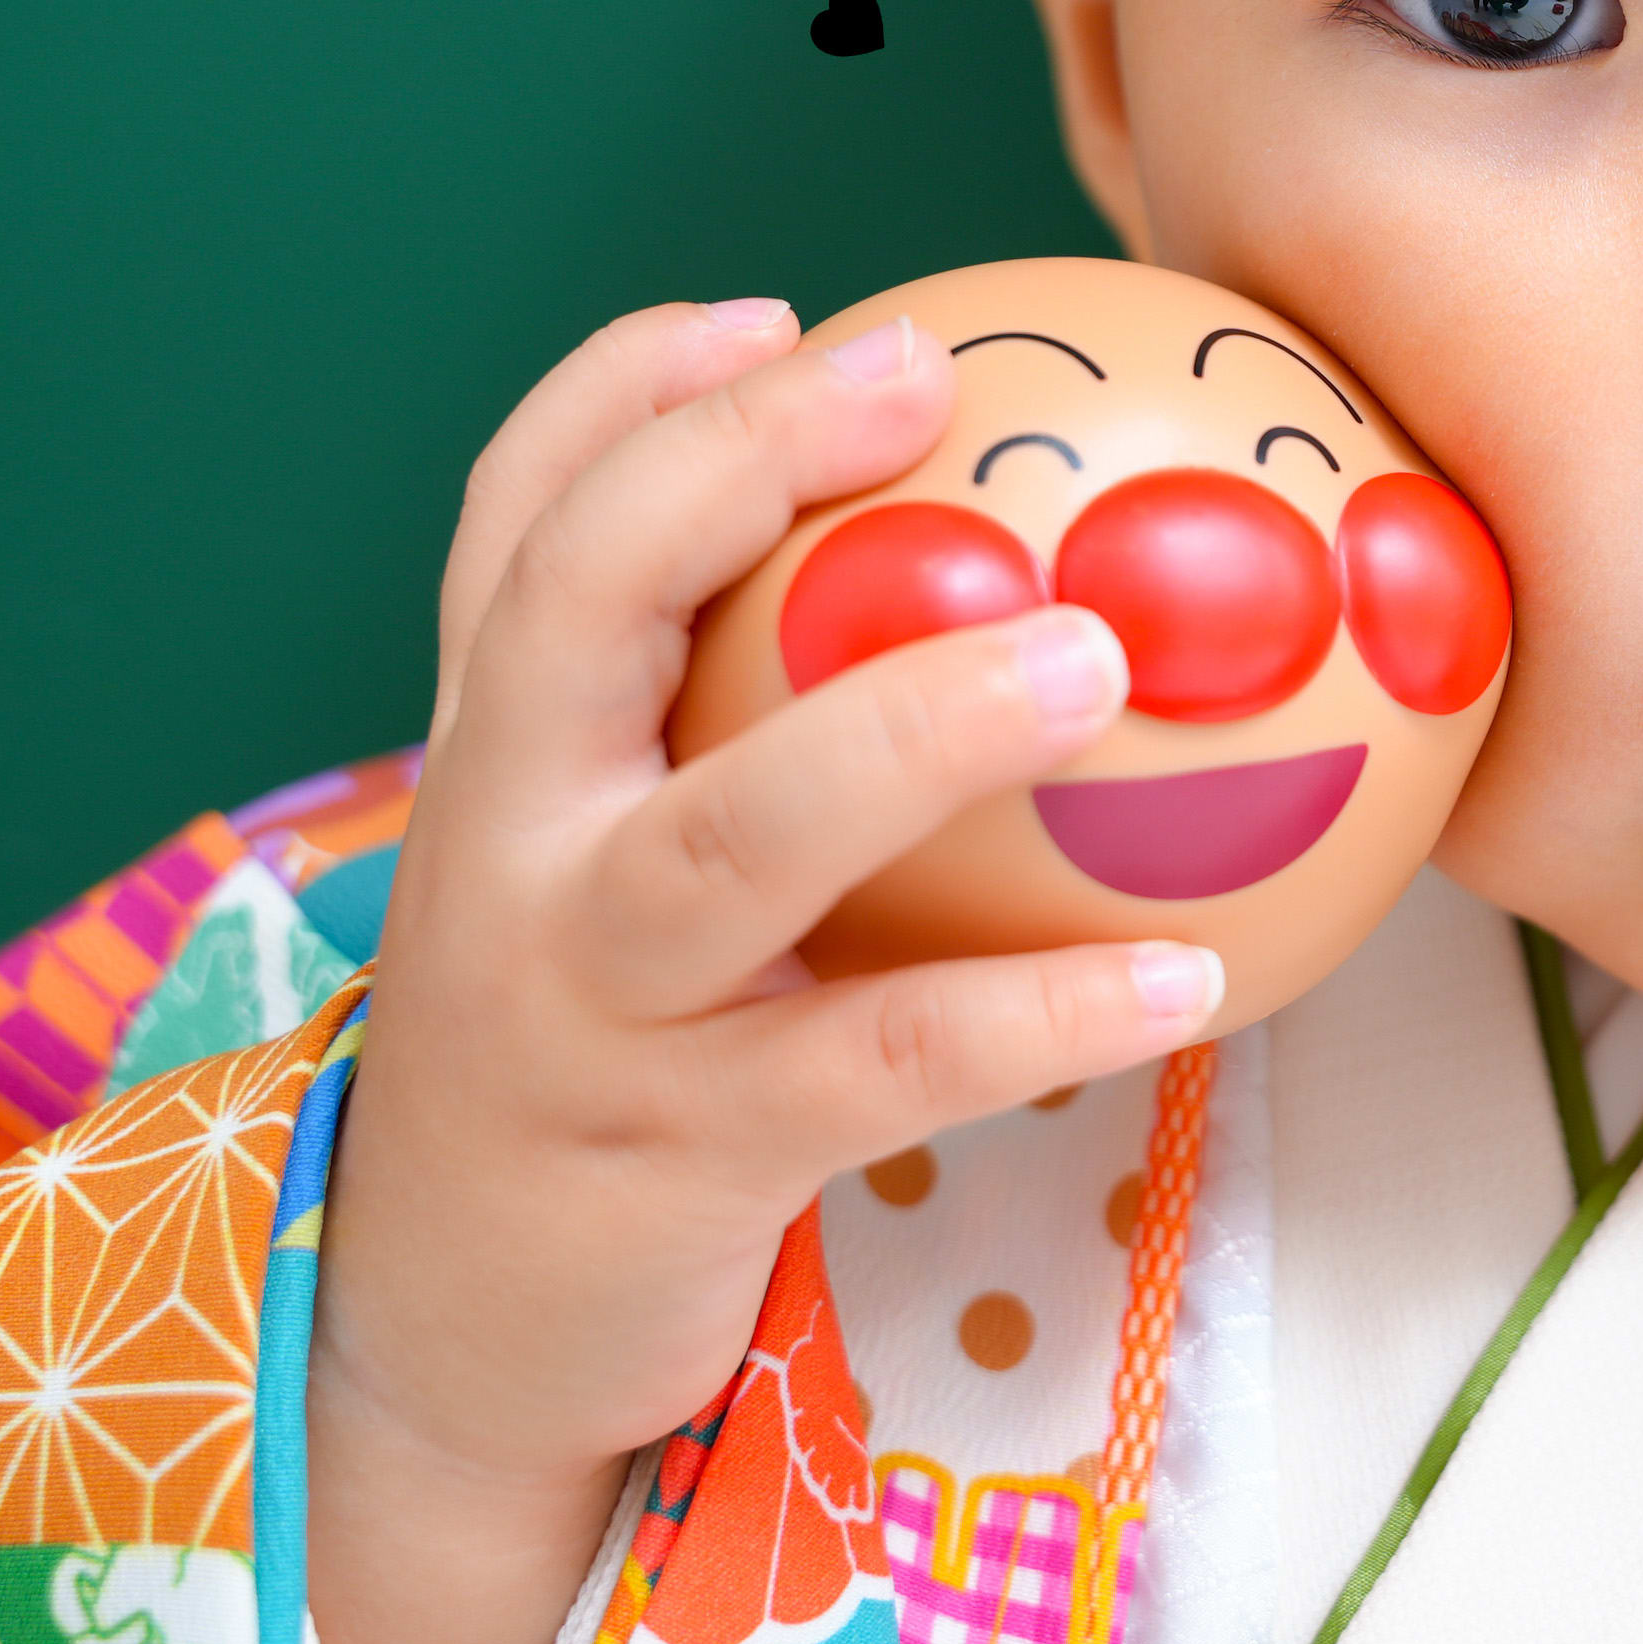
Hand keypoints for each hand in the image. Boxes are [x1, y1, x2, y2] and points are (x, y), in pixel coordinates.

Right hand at [308, 302, 1227, 1643]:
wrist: (449, 1331)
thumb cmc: (602, 1032)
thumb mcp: (613, 855)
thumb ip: (737, 713)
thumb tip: (1008, 548)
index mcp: (497, 751)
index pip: (513, 521)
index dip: (624, 394)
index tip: (778, 312)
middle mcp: (504, 847)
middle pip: (573, 611)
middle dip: (729, 467)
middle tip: (924, 377)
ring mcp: (581, 1001)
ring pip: (734, 837)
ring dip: (915, 727)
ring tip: (1100, 657)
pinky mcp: (676, 1151)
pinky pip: (879, 1059)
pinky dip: (1037, 1013)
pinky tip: (1192, 977)